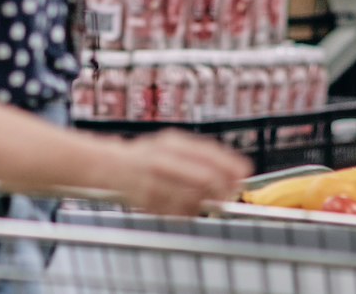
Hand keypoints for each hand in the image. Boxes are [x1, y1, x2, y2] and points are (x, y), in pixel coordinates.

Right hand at [113, 129, 252, 214]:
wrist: (112, 166)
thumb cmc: (149, 155)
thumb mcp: (173, 144)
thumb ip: (200, 154)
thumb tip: (235, 169)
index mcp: (172, 142)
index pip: (208, 153)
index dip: (229, 165)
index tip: (244, 173)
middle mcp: (162, 160)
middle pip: (203, 177)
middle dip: (222, 188)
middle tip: (230, 194)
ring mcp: (152, 181)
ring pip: (191, 197)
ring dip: (206, 202)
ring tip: (211, 202)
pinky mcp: (144, 201)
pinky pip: (175, 211)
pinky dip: (187, 212)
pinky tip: (190, 208)